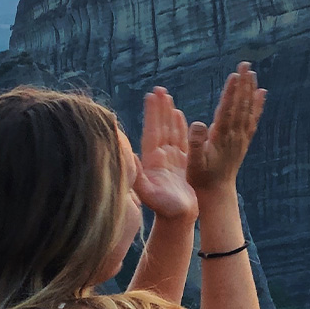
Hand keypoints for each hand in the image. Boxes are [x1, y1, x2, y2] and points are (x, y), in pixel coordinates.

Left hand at [133, 86, 196, 221]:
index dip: (152, 113)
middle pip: (160, 127)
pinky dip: (181, 127)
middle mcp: (160, 157)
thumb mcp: (147, 193)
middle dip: (159, 108)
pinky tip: (180, 115)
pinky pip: (181, 140)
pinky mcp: (181, 163)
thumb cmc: (163, 208)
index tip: (151, 95)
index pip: (152, 131)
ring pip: (170, 131)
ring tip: (168, 97)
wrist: (177, 219)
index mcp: (152, 160)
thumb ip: (137, 175)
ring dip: (169, 114)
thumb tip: (128, 155)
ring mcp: (170, 159)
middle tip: (159, 89)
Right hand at [188, 63, 266, 194]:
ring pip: (248, 109)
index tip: (235, 75)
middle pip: (241, 105)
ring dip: (250, 90)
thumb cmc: (200, 178)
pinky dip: (258, 105)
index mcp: (221, 138)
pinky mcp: (243, 141)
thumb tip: (199, 123)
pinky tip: (261, 93)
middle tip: (245, 64)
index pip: (228, 110)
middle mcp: (235, 135)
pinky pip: (253, 119)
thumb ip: (196, 143)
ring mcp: (241, 138)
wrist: (217, 193)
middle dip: (243, 84)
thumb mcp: (194, 163)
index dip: (231, 92)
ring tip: (252, 73)